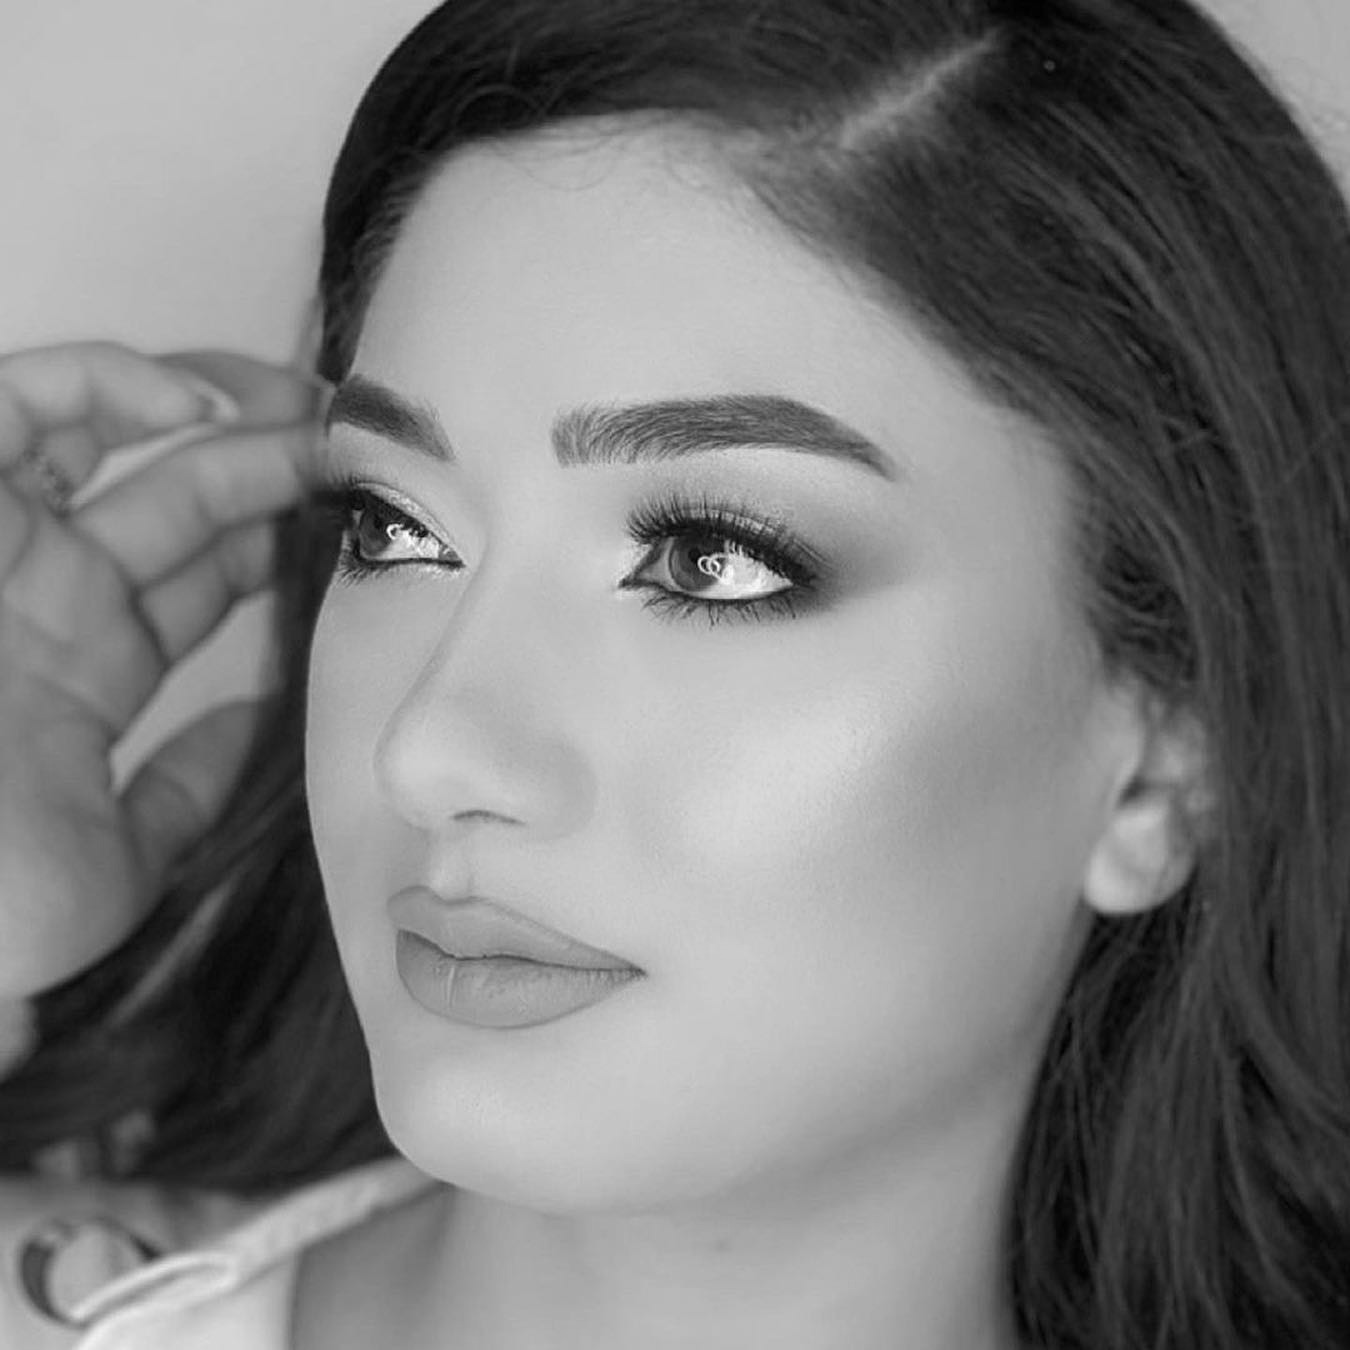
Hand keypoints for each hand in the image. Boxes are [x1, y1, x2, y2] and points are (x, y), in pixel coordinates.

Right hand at [0, 341, 325, 999]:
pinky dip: (102, 382)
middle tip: (355, 450)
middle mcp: (41, 599)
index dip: (269, 550)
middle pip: (171, 504)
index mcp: (83, 672)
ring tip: (310, 414)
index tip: (352, 527)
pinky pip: (16, 404)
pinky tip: (199, 404)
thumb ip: (189, 787)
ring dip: (212, 416)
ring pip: (106, 439)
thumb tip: (259, 723)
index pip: (192, 588)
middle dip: (267, 469)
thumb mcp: (123, 858)